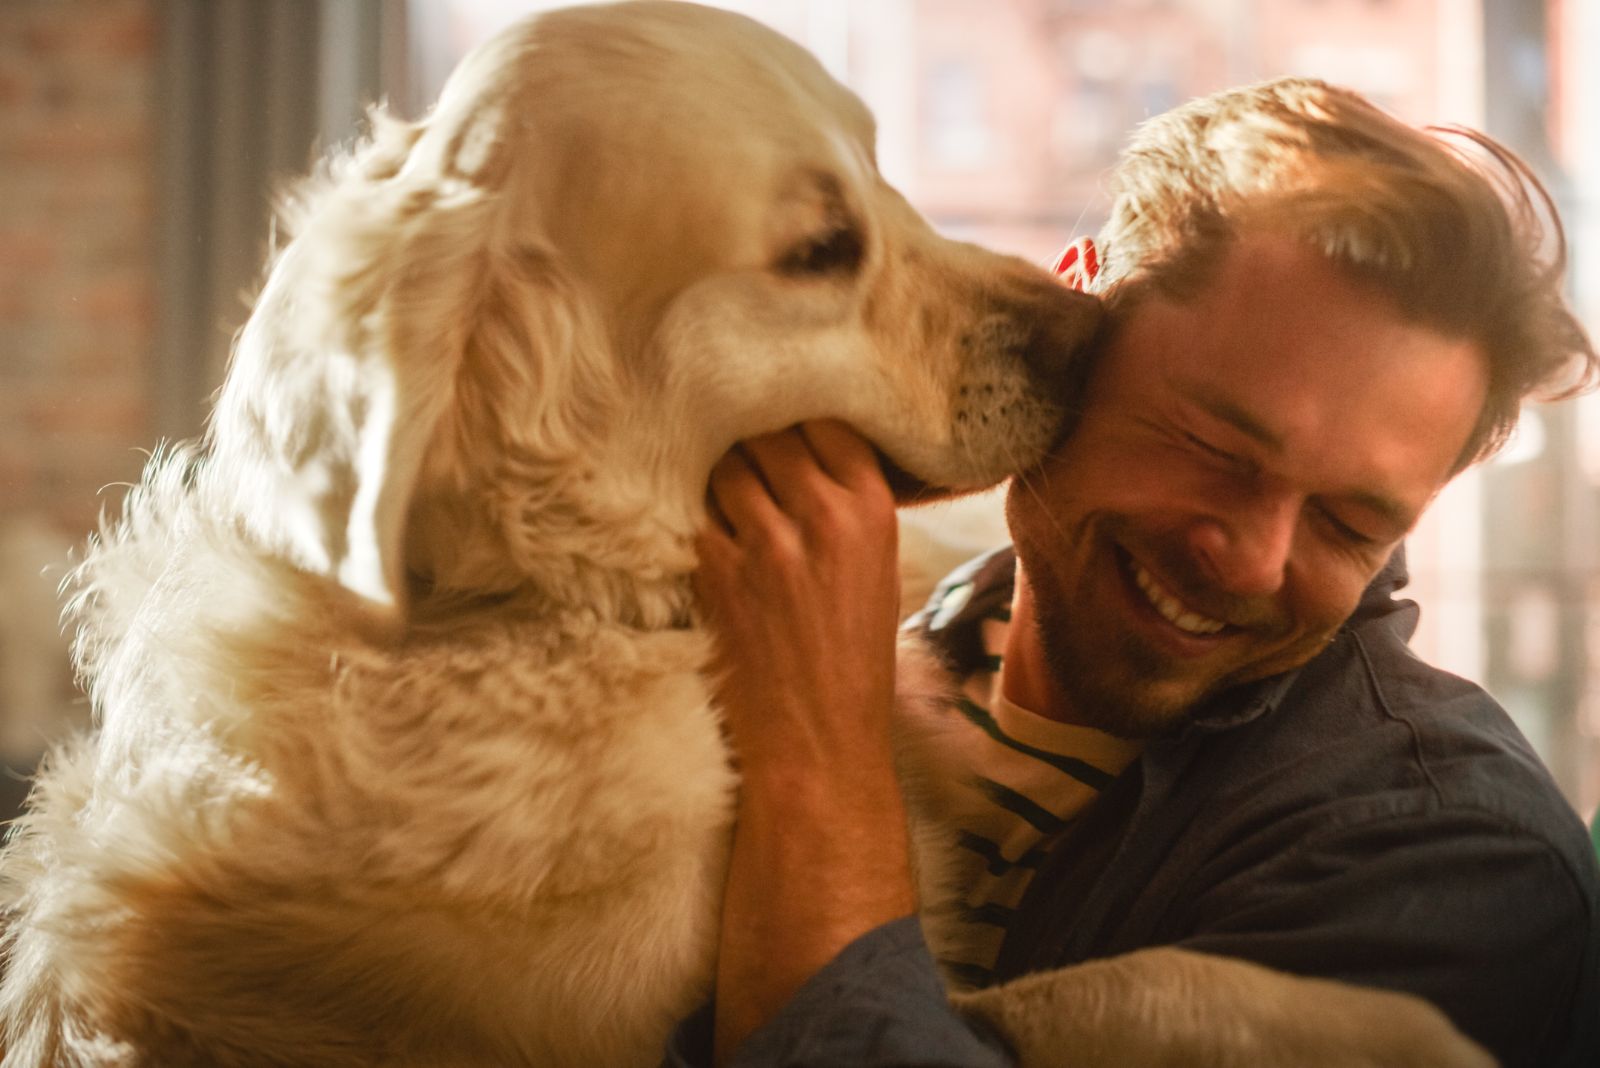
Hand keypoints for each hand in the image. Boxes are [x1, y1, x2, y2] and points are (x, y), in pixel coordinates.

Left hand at [695, 420, 900, 787]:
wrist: (817, 741)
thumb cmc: (851, 658)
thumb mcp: (877, 568)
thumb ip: (845, 505)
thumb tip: (800, 448)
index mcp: (872, 511)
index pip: (825, 420)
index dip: (796, 417)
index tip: (781, 418)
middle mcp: (823, 517)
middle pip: (767, 432)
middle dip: (751, 439)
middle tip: (739, 449)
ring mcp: (766, 545)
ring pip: (725, 466)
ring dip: (719, 475)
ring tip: (721, 493)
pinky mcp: (716, 574)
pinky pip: (693, 513)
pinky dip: (694, 515)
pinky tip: (699, 529)